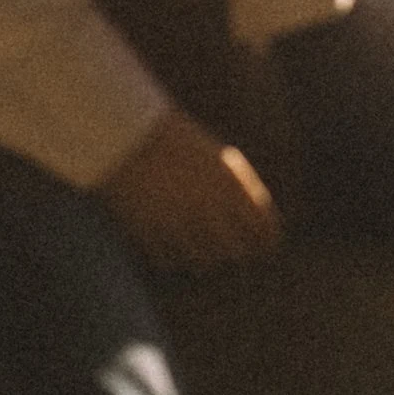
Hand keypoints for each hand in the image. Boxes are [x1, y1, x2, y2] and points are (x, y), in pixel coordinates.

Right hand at [98, 109, 281, 271]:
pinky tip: (170, 241)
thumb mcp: (218, 160)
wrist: (127, 133)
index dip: (266, 240)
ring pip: (203, 261)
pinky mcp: (149, 232)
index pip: (265, 233)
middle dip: (234, 248)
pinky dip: (172, 255)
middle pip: (236, 252)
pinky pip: (169, 260)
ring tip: (196, 242)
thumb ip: (240, 193)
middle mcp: (209, 209)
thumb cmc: (177, 142)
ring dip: (203, 254)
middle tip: (230, 246)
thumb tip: (257, 228)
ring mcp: (178, 223)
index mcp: (232, 187)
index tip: (263, 244)